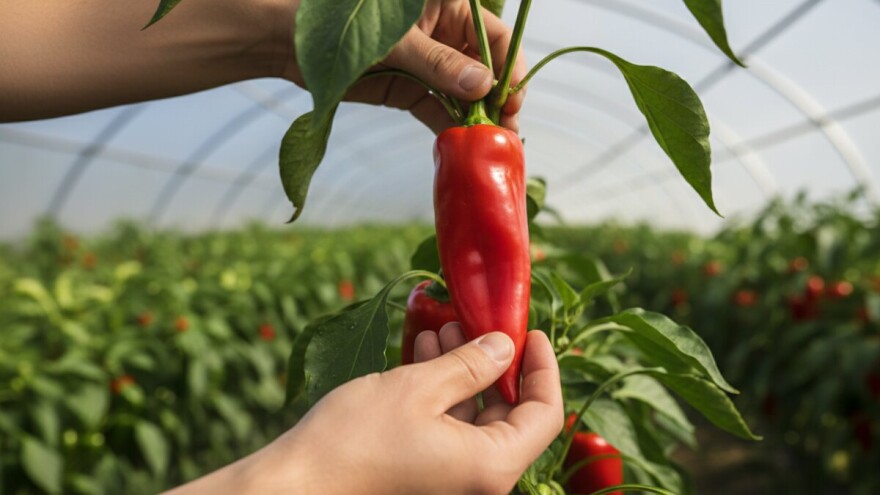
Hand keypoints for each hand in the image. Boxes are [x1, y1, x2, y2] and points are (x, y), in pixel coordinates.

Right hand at [168, 326, 561, 494]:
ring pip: (475, 416)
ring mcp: (451, 478)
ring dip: (463, 369)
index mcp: (491, 466)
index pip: (545, 414)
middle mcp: (479, 479)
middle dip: (494, 361)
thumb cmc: (355, 439)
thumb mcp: (419, 388)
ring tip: (444, 325)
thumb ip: (471, 365)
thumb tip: (505, 345)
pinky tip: (424, 352)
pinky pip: (449, 426)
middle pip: (510, 414)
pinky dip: (442, 390)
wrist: (297, 484)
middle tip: (476, 320)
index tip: (532, 332)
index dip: (544, 368)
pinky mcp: (425, 472)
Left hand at [284, 0, 527, 133]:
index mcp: (448, 5)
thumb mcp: (395, 39)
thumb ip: (438, 62)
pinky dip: (448, 126)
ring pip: (463, 93)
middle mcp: (443, 33)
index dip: (507, 70)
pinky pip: (436, 108)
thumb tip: (483, 86)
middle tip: (506, 137)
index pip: (494, 37)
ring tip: (489, 149)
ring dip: (476, 120)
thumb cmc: (343, 18)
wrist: (286, 38)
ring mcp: (427, 63)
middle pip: (485, 69)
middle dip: (496, 102)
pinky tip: (461, 146)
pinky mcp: (407, 87)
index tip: (508, 103)